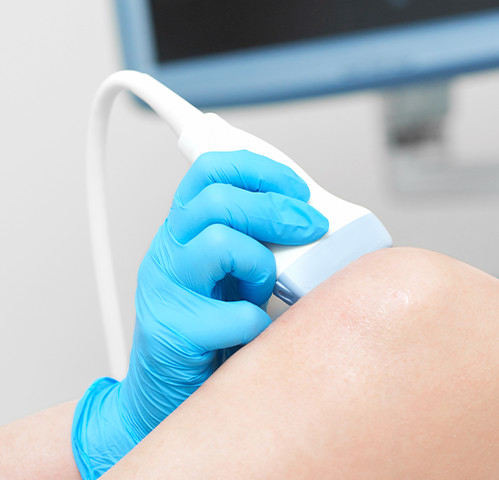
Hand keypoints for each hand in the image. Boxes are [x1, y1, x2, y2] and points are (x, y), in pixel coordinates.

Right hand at [72, 150, 327, 478]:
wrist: (165, 390)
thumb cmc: (208, 327)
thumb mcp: (232, 271)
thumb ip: (257, 241)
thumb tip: (311, 223)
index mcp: (184, 229)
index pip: (211, 171)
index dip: (259, 169)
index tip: (297, 188)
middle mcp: (169, 251)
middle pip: (218, 200)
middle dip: (277, 209)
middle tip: (310, 226)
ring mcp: (165, 289)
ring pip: (221, 244)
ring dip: (261, 266)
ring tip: (262, 291)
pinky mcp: (172, 330)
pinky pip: (236, 315)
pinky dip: (260, 325)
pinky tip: (255, 334)